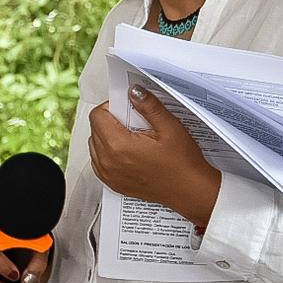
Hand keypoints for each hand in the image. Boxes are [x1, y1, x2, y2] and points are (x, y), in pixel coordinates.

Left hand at [88, 86, 220, 226]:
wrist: (188, 191)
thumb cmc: (182, 163)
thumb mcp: (170, 127)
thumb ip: (149, 106)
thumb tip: (134, 91)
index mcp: (119, 146)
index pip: (97, 116)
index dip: (111, 107)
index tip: (126, 108)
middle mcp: (108, 161)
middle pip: (95, 129)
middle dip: (110, 121)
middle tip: (133, 122)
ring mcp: (108, 174)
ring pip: (94, 145)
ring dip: (107, 137)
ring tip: (132, 137)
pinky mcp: (111, 183)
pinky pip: (98, 161)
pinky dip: (107, 153)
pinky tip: (127, 152)